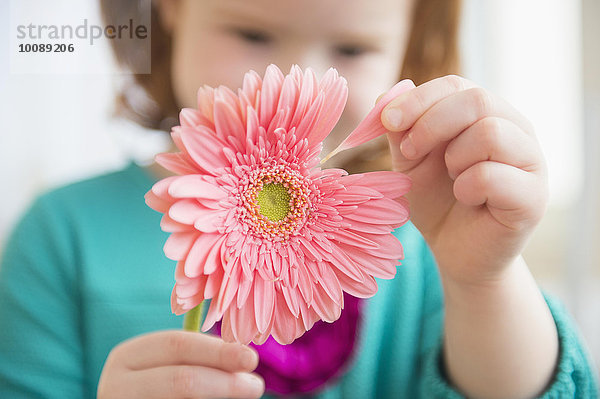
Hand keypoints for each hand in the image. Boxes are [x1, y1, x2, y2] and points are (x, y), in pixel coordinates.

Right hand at [97, 330, 264, 398]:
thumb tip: (242, 358)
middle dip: (225, 382)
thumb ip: (195, 358)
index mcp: (126, 357)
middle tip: (256, 386)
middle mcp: (116, 386)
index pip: (177, 345)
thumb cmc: (155, 386)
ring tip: (245, 396)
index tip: (251, 358)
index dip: (217, 351)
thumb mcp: (163, 365)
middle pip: (181, 380)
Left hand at [382, 75, 547, 285]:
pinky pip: (494, 175)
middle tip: (411, 152)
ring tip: (452, 179)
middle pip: (477, 100)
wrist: (455, 250)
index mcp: (486, 114)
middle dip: (431, 125)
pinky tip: (467, 199)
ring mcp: (531, 161)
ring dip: (454, 158)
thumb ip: (400, 130)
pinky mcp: (533, 196)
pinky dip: (467, 187)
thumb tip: (386, 96)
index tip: (388, 122)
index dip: (419, 99)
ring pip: (490, 132)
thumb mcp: (410, 161)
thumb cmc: (436, 200)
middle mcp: (515, 129)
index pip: (456, 85)